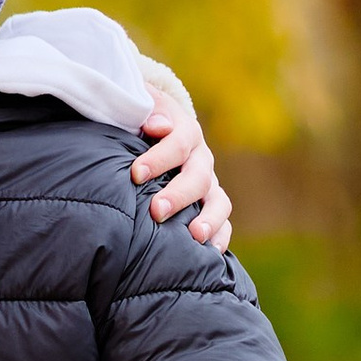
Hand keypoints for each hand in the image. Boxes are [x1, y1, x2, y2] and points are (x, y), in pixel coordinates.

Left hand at [132, 95, 232, 251]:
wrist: (154, 127)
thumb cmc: (138, 121)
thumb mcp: (140, 107)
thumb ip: (146, 110)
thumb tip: (157, 125)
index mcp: (184, 131)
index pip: (179, 141)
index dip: (160, 158)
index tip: (136, 173)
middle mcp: (201, 158)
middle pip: (198, 177)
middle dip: (178, 195)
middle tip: (157, 211)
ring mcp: (208, 183)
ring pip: (218, 202)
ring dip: (208, 219)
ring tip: (194, 236)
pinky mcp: (210, 203)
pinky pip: (224, 222)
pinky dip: (220, 237)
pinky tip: (210, 254)